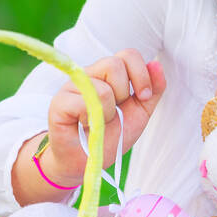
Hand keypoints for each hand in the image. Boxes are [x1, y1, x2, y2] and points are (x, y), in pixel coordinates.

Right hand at [43, 50, 164, 184]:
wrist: (88, 161)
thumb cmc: (112, 136)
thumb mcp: (140, 113)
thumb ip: (153, 90)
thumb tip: (156, 63)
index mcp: (109, 74)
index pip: (128, 55)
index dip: (141, 74)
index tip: (144, 96)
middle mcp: (90, 74)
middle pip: (115, 64)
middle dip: (124, 94)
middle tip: (115, 112)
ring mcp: (72, 86)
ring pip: (102, 88)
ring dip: (108, 112)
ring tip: (98, 122)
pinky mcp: (59, 102)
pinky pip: (84, 103)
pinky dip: (91, 119)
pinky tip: (84, 125)